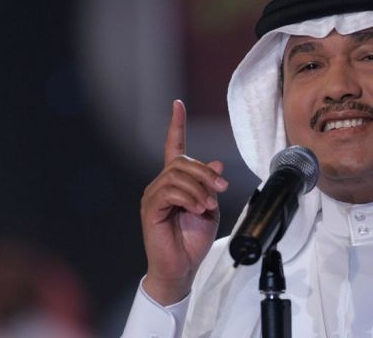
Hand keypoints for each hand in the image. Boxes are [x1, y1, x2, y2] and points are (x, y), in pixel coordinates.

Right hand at [140, 100, 227, 304]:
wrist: (182, 267)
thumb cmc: (193, 239)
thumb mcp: (211, 207)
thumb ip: (211, 185)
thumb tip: (216, 163)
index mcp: (176, 182)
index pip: (173, 146)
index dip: (176, 125)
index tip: (177, 105)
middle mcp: (161, 184)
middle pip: (183, 161)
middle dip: (205, 173)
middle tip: (221, 189)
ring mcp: (154, 196)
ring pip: (178, 175)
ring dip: (199, 188)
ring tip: (207, 206)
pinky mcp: (151, 209)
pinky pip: (171, 191)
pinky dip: (189, 198)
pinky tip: (197, 209)